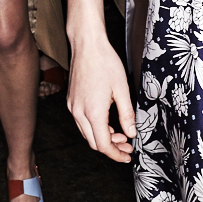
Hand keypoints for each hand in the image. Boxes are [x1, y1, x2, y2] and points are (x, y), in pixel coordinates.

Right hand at [66, 29, 135, 163]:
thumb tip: (131, 133)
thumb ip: (127, 114)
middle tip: (128, 146)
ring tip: (121, 135)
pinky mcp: (71, 101)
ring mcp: (73, 107)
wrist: (87, 45)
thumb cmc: (105, 63)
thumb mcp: (122, 89)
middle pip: (93, 142)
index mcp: (93, 112)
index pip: (103, 144)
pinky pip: (82, 122)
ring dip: (103, 137)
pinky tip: (108, 123)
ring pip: (87, 133)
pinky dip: (95, 127)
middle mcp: (79, 112)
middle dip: (111, 148)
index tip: (127, 156)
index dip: (116, 154)